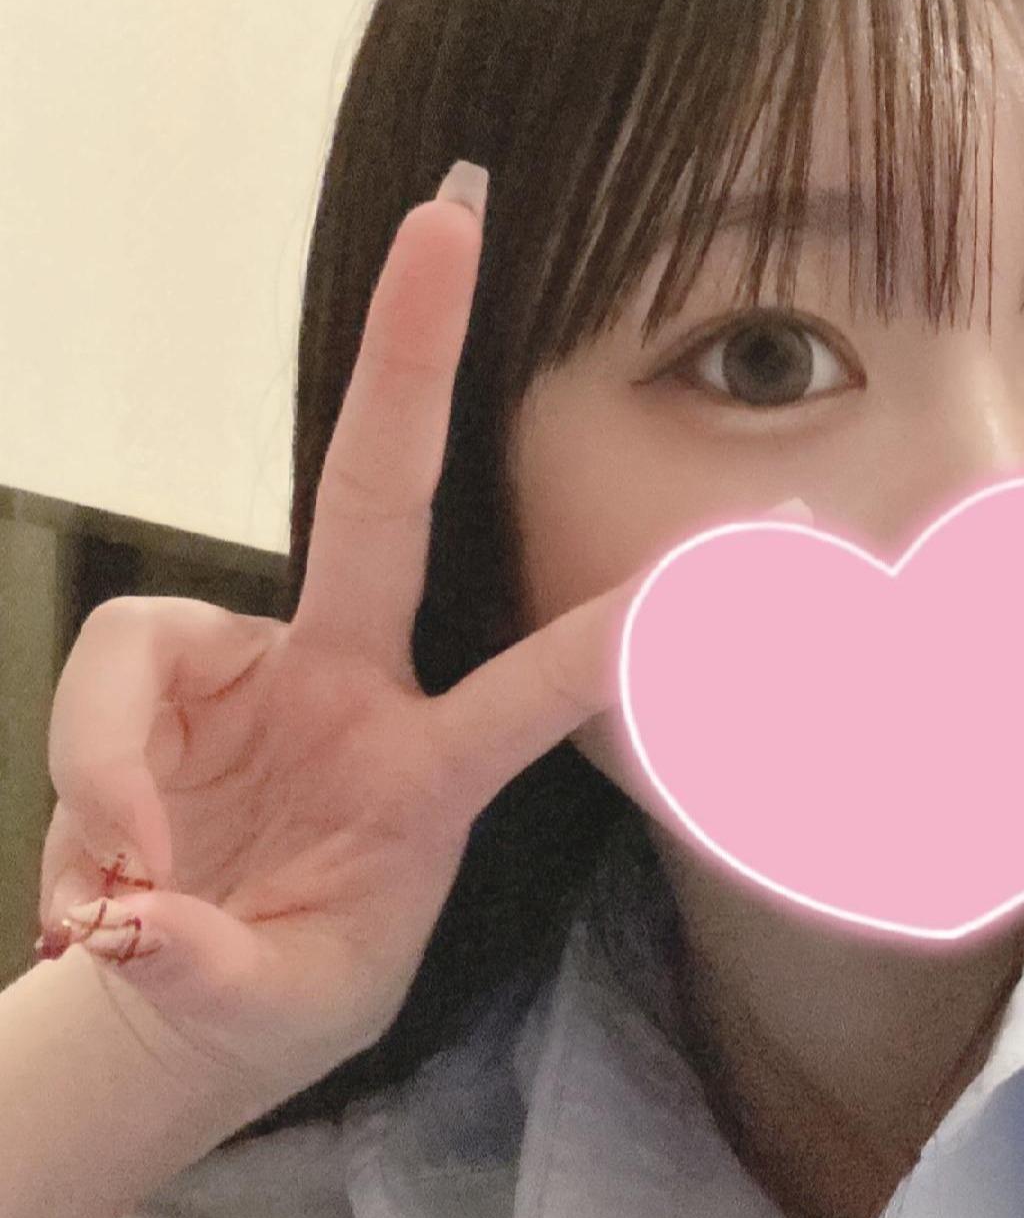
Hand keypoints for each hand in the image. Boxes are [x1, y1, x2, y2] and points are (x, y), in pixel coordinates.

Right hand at [32, 161, 803, 1115]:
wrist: (186, 1001)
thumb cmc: (278, 985)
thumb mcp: (273, 1007)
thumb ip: (208, 974)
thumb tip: (128, 928)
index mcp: (431, 769)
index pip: (541, 680)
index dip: (625, 622)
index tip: (749, 545)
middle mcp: (351, 683)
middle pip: (379, 492)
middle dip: (414, 355)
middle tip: (451, 210)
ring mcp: (251, 669)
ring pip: (152, 640)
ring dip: (109, 780)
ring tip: (120, 911)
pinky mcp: (156, 682)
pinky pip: (98, 698)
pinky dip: (78, 792)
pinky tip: (93, 901)